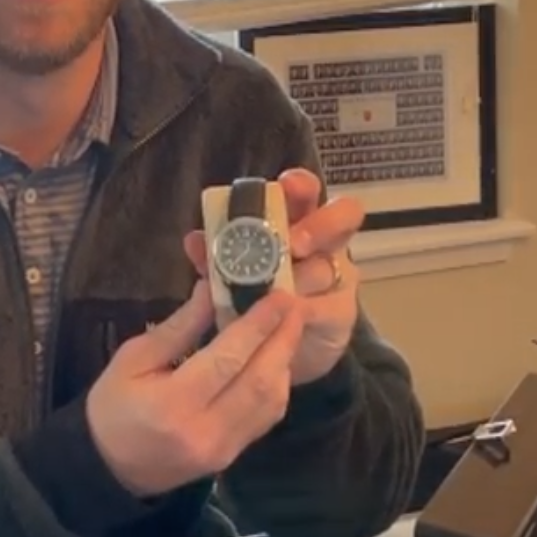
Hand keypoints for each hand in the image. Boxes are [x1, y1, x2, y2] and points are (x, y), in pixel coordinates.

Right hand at [86, 280, 305, 498]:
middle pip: (260, 381)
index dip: (257, 325)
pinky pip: (266, 418)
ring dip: (284, 361)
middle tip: (293, 306)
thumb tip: (213, 291)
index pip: (228, 359)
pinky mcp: (232, 456)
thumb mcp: (132, 360)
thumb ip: (178, 328)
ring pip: (271, 401)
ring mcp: (224, 448)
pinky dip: (277, 386)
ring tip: (286, 328)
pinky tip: (274, 361)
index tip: (278, 297)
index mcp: (173, 404)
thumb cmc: (112, 408)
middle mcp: (206, 430)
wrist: (110, 470)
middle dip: (282, 340)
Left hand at [185, 168, 363, 389]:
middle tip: (294, 245)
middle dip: (318, 226)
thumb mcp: (231, 276)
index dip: (300, 185)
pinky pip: (329, 308)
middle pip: (343, 214)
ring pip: (328, 266)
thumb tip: (193, 240)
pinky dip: (303, 312)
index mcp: (296, 221)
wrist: (275, 351)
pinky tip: (287, 318)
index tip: (285, 186)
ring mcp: (339, 276)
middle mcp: (325, 242)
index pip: (306, 190)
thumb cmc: (255, 300)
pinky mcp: (343, 313)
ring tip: (277, 291)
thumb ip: (216, 256)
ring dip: (301, 278)